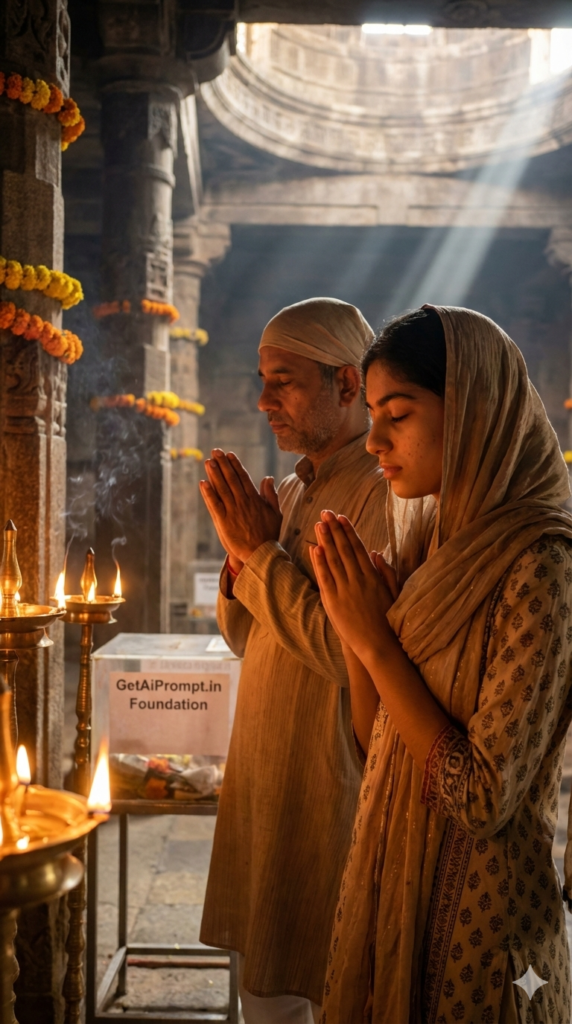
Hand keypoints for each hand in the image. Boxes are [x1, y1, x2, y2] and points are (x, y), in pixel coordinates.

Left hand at [199, 450, 282, 564]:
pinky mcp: (223, 522)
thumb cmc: (269, 534)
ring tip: (208, 461)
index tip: (229, 454)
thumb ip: (271, 494)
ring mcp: (232, 511)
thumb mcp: (275, 513)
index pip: (243, 477)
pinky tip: (202, 483)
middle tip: (215, 451)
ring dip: (214, 474)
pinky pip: (214, 504)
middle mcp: (243, 502)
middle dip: (222, 464)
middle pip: (231, 479)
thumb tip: (268, 477)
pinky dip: (208, 493)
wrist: (261, 554)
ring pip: (222, 489)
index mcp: (254, 499)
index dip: (235, 465)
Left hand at [309, 510, 396, 660]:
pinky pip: (325, 578)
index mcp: (372, 576)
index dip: (348, 531)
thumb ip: (385, 572)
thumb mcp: (393, 592)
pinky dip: (319, 562)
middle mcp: (358, 579)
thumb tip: (376, 553)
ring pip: (334, 560)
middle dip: (334, 529)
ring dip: (326, 540)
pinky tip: (315, 549)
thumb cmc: (387, 620)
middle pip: (344, 549)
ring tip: (319, 524)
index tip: (341, 517)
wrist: (378, 644)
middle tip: (326, 513)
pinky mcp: (334, 601)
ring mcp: (345, 590)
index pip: (358, 547)